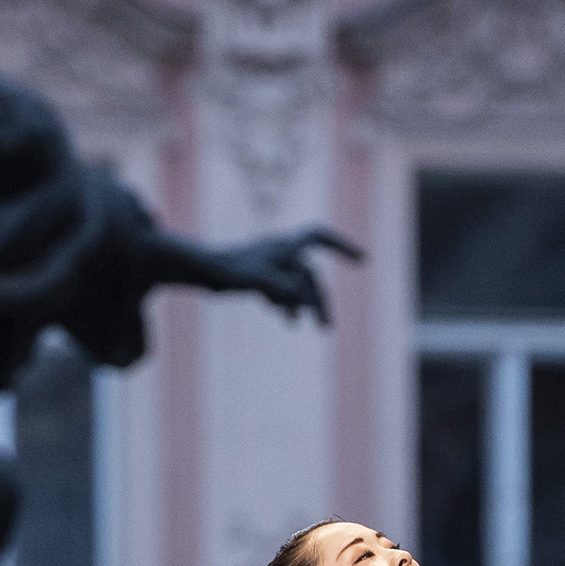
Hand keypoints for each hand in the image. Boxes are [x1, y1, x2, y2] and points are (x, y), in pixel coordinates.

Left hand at [202, 227, 359, 322]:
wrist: (202, 269)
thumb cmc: (230, 269)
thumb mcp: (262, 281)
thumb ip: (287, 290)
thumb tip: (307, 302)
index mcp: (286, 245)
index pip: (320, 237)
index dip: (342, 246)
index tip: (362, 261)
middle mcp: (283, 252)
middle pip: (310, 277)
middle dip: (319, 301)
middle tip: (325, 327)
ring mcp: (273, 264)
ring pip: (297, 287)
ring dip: (304, 306)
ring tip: (311, 328)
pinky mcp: (262, 276)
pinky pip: (283, 290)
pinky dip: (286, 304)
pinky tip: (285, 320)